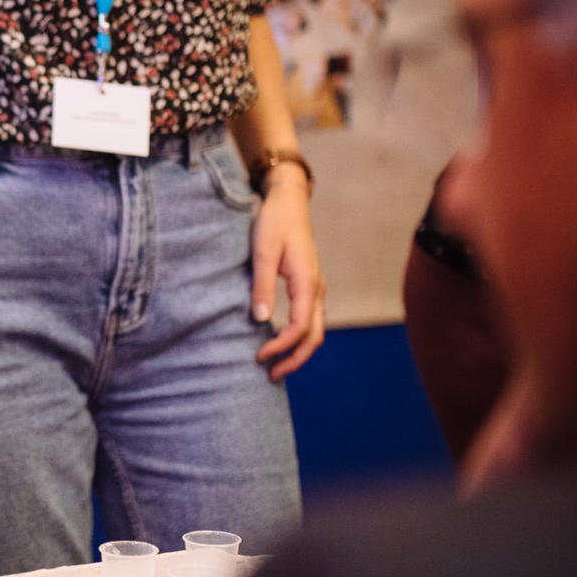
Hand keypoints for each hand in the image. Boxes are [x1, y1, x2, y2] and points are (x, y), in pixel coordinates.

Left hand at [251, 168, 325, 380]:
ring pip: (316, 330)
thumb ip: (262, 286)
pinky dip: (300, 337)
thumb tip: (259, 320)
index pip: (300, 328)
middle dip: (295, 359)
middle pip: (315, 336)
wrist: (289, 202)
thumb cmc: (274, 223)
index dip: (281, 347)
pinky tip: (281, 341)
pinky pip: (311, 319)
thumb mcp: (262, 251)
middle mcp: (317, 289)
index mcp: (308, 283)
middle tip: (271, 374)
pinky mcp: (310, 286)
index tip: (260, 357)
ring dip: (299, 350)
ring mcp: (316, 288)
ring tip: (275, 365)